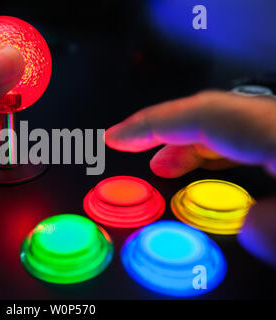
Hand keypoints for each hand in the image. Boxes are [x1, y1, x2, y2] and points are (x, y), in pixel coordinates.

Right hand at [105, 90, 275, 266]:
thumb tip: (245, 226)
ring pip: (228, 124)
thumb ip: (265, 229)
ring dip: (191, 144)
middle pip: (210, 115)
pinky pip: (245, 135)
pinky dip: (219, 149)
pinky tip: (214, 167)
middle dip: (163, 135)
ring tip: (167, 167)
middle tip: (132, 152)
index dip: (149, 125)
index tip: (115, 138)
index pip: (200, 116)